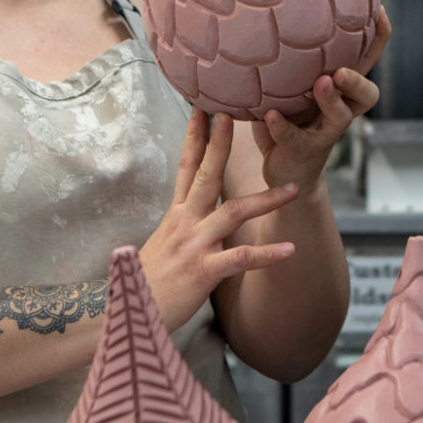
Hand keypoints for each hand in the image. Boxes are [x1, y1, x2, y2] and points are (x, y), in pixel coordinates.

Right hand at [138, 110, 300, 331]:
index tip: (203, 108)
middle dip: (221, 144)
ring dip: (267, 199)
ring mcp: (194, 245)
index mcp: (175, 214)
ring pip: (234, 212)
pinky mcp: (203, 271)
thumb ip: (182, 226)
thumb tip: (194, 212)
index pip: (186, 166)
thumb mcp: (163, 245)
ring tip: (295, 187)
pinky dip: (267, 254)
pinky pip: (240, 259)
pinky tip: (290, 249)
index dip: (194, 136)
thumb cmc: (146, 283)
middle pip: (206, 174)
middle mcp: (184, 222)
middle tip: (236, 115)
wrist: (127, 313)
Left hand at [248, 5, 390, 191]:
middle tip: (343, 68)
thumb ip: (291, 58)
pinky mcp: (303, 149)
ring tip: (321, 83)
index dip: (379, 37)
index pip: (368, 59)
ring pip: (341, 117)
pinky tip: (270, 115)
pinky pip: (295, 138)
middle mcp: (341, 108)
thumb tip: (270, 7)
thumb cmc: (291, 114)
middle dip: (359, 79)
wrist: (286, 169)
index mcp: (342, 88)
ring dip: (332, 99)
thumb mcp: (293, 83)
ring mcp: (324, 130)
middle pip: (367, 94)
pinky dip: (283, 127)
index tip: (378, 10)